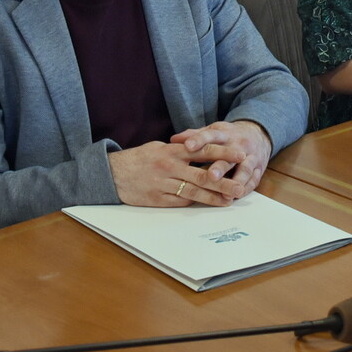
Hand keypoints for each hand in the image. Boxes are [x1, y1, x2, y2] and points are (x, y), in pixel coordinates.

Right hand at [110, 140, 246, 207]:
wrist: (111, 174)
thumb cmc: (138, 159)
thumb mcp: (159, 148)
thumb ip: (181, 150)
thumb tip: (203, 151)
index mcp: (172, 150)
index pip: (203, 150)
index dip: (223, 153)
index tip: (241, 155)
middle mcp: (170, 167)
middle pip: (202, 175)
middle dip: (224, 181)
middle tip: (241, 185)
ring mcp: (164, 184)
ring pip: (194, 192)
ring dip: (213, 197)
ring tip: (229, 200)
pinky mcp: (158, 199)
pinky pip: (180, 202)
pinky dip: (195, 203)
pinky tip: (208, 204)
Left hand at [169, 119, 273, 194]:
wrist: (259, 134)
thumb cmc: (229, 136)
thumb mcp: (214, 130)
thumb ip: (195, 135)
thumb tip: (173, 139)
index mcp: (224, 133)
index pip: (210, 135)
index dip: (199, 140)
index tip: (188, 146)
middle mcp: (239, 144)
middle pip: (229, 155)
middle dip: (220, 166)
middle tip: (210, 176)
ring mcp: (251, 156)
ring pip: (245, 169)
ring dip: (237, 180)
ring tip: (228, 193)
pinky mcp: (259, 168)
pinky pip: (254, 179)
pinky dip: (246, 188)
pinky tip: (236, 196)